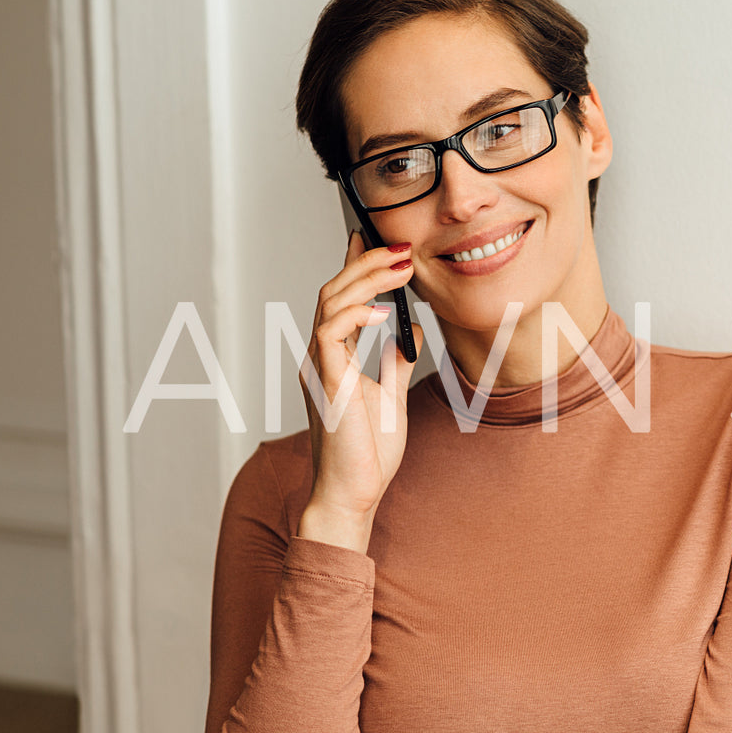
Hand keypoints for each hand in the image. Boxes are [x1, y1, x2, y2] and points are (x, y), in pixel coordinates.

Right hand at [296, 231, 425, 550]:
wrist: (354, 494)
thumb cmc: (367, 454)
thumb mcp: (391, 397)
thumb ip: (396, 361)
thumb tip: (411, 330)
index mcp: (334, 359)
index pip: (341, 300)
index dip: (353, 266)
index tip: (372, 238)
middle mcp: (321, 358)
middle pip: (334, 292)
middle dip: (366, 264)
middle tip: (400, 249)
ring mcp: (320, 368)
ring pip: (330, 303)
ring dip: (366, 279)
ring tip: (399, 267)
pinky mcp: (326, 382)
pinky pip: (330, 332)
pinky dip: (356, 314)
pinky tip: (385, 309)